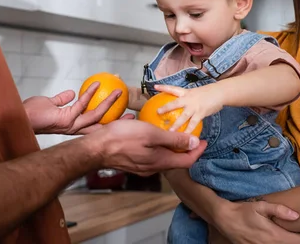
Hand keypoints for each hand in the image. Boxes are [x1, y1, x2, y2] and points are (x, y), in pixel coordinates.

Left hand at [23, 82, 132, 134]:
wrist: (21, 118)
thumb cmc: (33, 113)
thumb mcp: (51, 105)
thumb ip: (62, 100)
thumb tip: (71, 93)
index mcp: (73, 126)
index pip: (96, 126)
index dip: (109, 122)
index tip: (122, 118)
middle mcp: (75, 128)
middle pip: (101, 125)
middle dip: (117, 120)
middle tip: (131, 113)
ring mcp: (71, 124)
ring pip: (96, 115)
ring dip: (108, 102)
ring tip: (118, 91)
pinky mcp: (66, 118)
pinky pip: (82, 103)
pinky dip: (90, 93)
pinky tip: (96, 84)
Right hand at [91, 119, 206, 174]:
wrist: (95, 148)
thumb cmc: (122, 138)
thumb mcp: (151, 134)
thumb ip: (173, 139)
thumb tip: (194, 143)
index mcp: (160, 161)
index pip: (187, 160)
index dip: (198, 150)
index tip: (205, 140)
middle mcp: (153, 167)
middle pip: (175, 160)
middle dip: (185, 149)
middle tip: (190, 135)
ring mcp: (141, 166)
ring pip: (162, 157)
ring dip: (170, 146)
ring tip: (172, 132)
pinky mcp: (132, 162)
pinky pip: (150, 154)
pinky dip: (156, 145)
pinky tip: (150, 133)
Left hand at [155, 84, 223, 133]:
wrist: (220, 92)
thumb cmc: (208, 93)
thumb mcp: (195, 93)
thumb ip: (188, 99)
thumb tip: (181, 105)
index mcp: (186, 92)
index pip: (173, 89)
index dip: (163, 87)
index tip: (154, 87)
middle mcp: (188, 99)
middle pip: (175, 104)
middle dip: (165, 108)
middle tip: (157, 112)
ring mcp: (194, 106)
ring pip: (183, 116)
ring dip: (176, 124)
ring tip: (169, 131)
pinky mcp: (201, 113)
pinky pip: (194, 123)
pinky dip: (190, 130)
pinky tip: (186, 136)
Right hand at [212, 200, 299, 243]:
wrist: (225, 219)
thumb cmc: (243, 211)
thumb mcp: (260, 206)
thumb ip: (279, 210)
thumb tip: (296, 215)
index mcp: (275, 235)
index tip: (298, 228)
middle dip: (294, 239)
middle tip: (289, 230)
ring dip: (285, 242)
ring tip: (279, 233)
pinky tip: (269, 237)